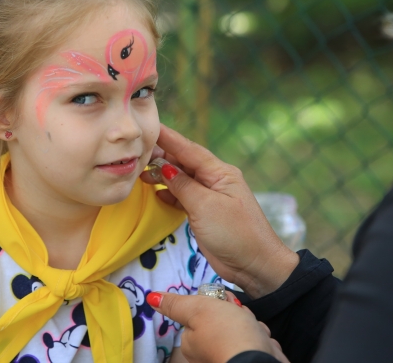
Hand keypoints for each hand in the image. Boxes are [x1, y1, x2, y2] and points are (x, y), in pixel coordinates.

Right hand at [141, 124, 298, 297]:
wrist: (256, 266)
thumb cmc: (235, 234)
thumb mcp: (205, 206)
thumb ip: (182, 186)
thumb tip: (163, 167)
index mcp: (220, 172)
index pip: (189, 149)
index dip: (168, 138)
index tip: (149, 126)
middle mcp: (215, 180)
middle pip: (183, 162)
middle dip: (161, 155)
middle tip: (136, 151)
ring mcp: (210, 197)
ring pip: (181, 179)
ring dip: (162, 175)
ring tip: (140, 171)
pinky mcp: (205, 213)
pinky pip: (183, 196)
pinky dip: (168, 193)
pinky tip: (155, 192)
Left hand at [147, 291, 288, 362]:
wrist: (260, 361)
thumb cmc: (228, 333)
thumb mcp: (198, 309)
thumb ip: (176, 304)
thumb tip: (151, 298)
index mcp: (192, 342)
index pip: (203, 313)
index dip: (216, 303)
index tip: (224, 303)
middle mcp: (208, 352)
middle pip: (224, 320)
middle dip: (236, 314)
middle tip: (239, 316)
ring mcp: (229, 356)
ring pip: (243, 329)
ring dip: (251, 325)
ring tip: (252, 330)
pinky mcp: (250, 359)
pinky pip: (257, 342)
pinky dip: (261, 339)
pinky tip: (262, 341)